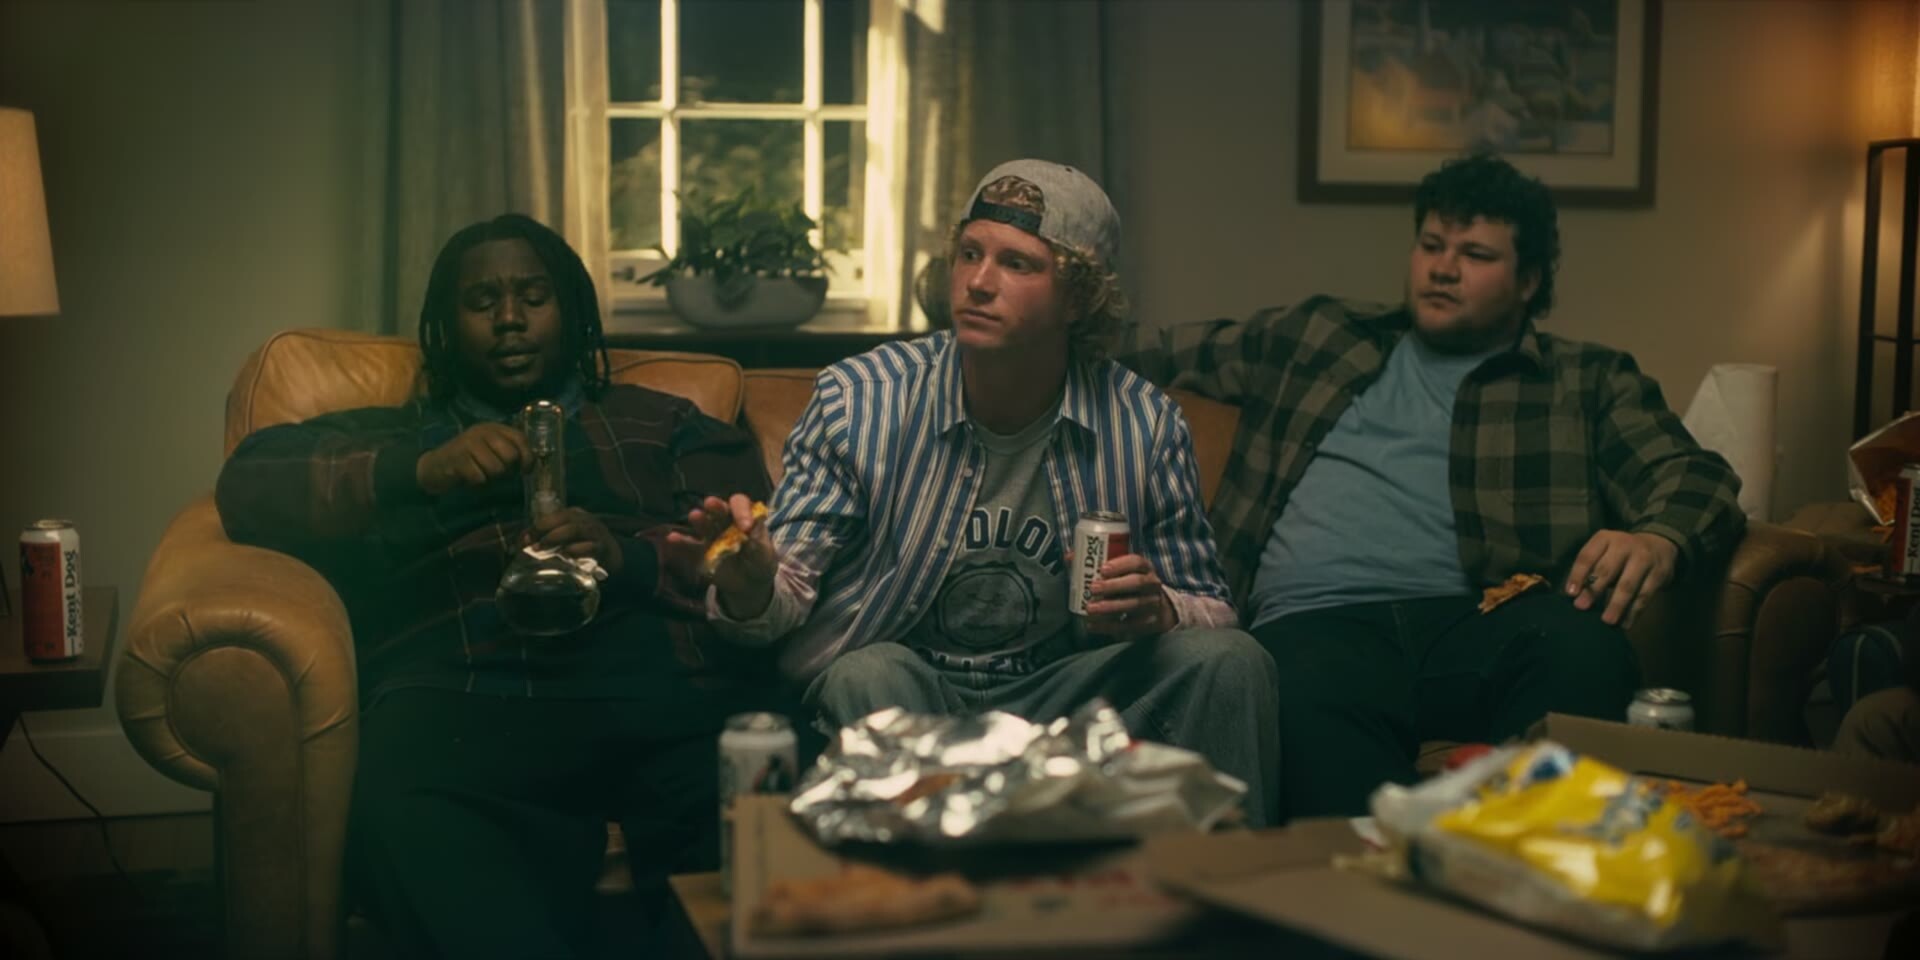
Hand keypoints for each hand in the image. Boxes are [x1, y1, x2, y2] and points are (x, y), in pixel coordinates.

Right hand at [416, 423, 529, 495]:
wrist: (435, 466)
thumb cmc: (469, 461)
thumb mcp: (490, 451)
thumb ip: (508, 453)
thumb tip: (531, 466)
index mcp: (493, 428)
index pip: (520, 438)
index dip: (528, 457)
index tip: (525, 470)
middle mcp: (482, 432)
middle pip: (510, 455)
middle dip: (507, 470)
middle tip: (496, 474)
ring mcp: (468, 443)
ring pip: (496, 469)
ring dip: (491, 479)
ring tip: (481, 475)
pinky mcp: (457, 458)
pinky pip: (480, 478)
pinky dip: (477, 484)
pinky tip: (469, 479)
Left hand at [526, 507, 623, 576]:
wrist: (612, 556)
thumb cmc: (583, 545)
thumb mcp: (566, 538)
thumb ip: (545, 537)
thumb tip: (522, 541)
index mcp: (574, 515)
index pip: (555, 515)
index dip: (538, 525)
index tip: (525, 538)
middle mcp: (585, 520)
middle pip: (564, 519)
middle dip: (545, 530)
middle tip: (533, 545)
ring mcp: (595, 533)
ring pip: (575, 529)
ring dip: (556, 538)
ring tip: (543, 549)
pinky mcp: (602, 548)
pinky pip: (589, 546)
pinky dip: (576, 550)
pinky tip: (566, 555)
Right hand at [666, 494, 775, 618]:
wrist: (750, 585)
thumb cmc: (760, 563)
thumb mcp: (765, 555)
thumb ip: (758, 544)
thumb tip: (751, 534)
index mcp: (743, 517)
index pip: (740, 505)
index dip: (741, 511)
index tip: (745, 526)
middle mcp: (725, 522)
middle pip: (719, 510)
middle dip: (716, 506)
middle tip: (711, 504)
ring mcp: (711, 536)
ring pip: (703, 524)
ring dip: (699, 519)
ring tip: (695, 516)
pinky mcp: (700, 553)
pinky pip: (689, 546)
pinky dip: (681, 541)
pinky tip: (672, 538)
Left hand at [1081, 552, 1177, 635]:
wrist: (1156, 610)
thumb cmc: (1130, 585)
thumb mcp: (1120, 572)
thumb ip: (1097, 564)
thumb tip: (1069, 556)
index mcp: (1145, 568)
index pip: (1136, 562)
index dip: (1120, 565)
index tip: (1102, 569)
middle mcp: (1152, 584)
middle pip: (1137, 583)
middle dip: (1114, 585)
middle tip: (1093, 588)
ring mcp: (1152, 604)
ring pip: (1133, 605)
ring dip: (1110, 607)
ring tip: (1090, 608)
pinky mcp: (1148, 623)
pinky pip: (1128, 626)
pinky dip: (1108, 626)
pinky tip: (1093, 624)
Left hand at [1565, 530, 1678, 627]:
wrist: (1659, 545)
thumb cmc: (1621, 553)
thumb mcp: (1605, 552)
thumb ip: (1590, 569)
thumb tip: (1575, 595)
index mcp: (1605, 539)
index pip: (1587, 556)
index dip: (1578, 574)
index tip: (1570, 593)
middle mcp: (1625, 545)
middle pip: (1607, 570)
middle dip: (1594, 590)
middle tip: (1582, 607)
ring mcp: (1644, 559)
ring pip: (1628, 585)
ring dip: (1616, 605)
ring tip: (1607, 621)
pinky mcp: (1659, 574)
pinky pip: (1645, 595)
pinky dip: (1634, 612)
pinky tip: (1625, 624)